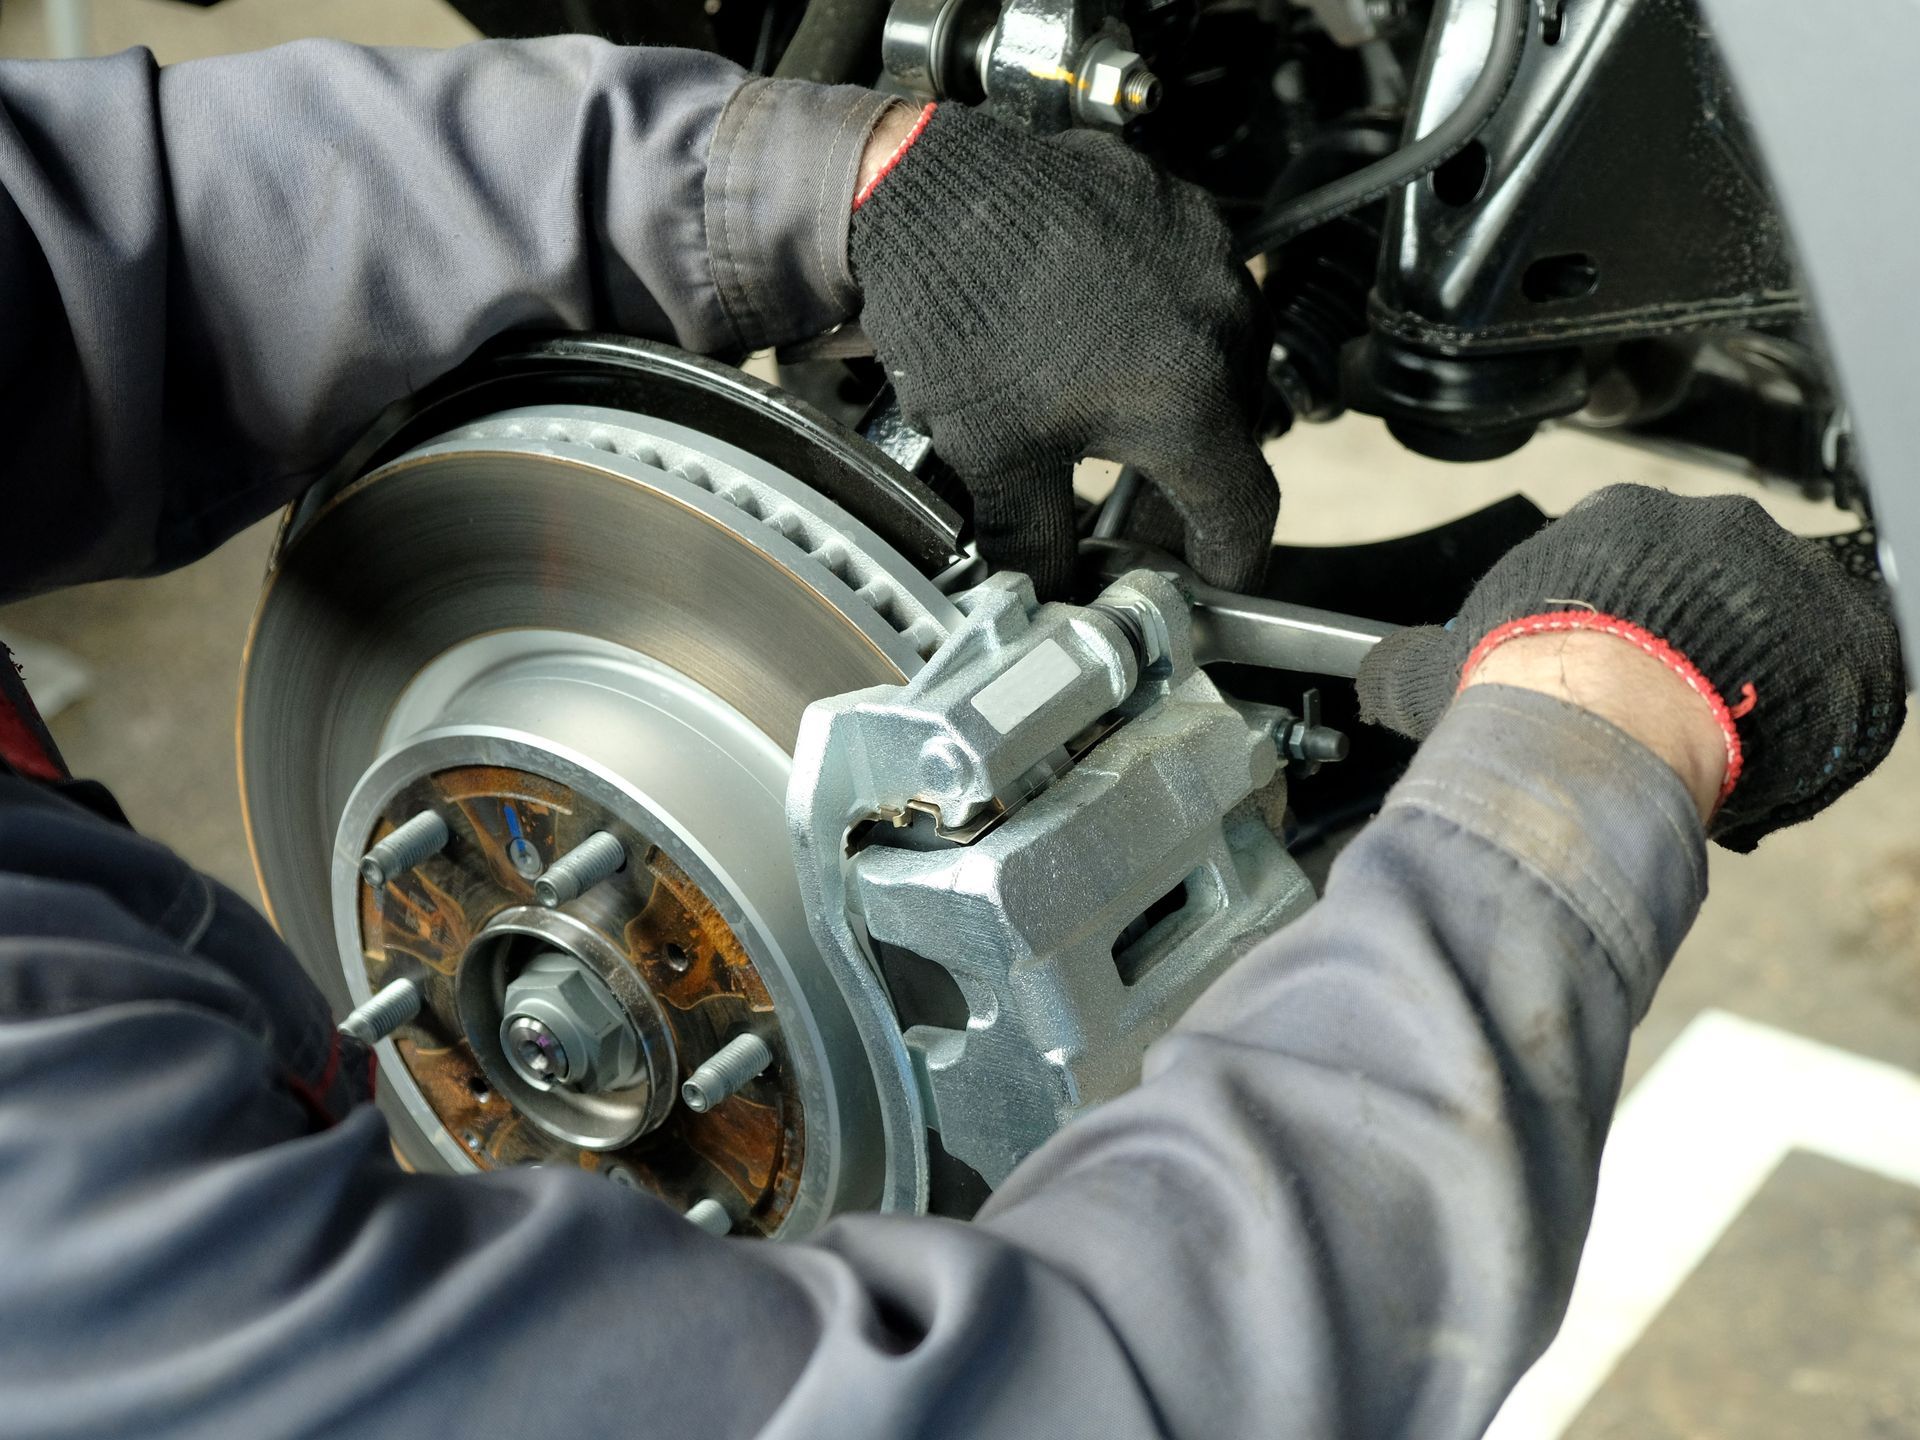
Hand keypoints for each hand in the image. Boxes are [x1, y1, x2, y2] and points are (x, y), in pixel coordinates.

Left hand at [849, 103, 1277, 598]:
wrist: (921, 190)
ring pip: (1221, 355)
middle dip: (1189, 478)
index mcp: (1190, 399)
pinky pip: (1196, 285)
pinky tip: (1103, 331)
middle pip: (1233, 433)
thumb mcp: (994, 457)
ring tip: (1112, 411)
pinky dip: (1164, 323)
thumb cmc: (961, 314)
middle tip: (1138, 505)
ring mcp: (1208, 254)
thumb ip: (1034, 543)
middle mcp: (1221, 324)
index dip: (1229, 560)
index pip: (1244, 511)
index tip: (1213, 575)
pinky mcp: (1181, 206)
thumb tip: (1046, 592)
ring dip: (1182, 396)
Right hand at [1355, 484, 1906, 849]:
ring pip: (1776, 617)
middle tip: (1668, 709)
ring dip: (1756, 670)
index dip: (1619, 621)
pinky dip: (1822, 700)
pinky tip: (1779, 744)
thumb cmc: (1530, 690)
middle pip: (1706, 582)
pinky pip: (1846, 656)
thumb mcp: (1443, 672)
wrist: (1616, 726)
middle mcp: (1703, 523)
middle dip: (1692, 641)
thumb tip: (1372, 676)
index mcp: (1613, 519)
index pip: (1625, 560)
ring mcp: (1779, 565)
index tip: (1613, 670)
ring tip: (1721, 736)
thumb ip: (1410, 663)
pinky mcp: (1846, 621)